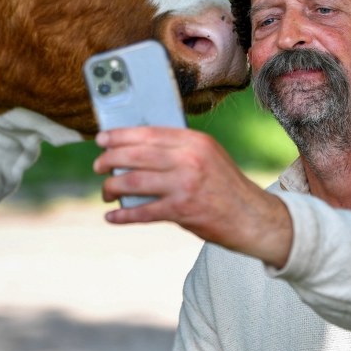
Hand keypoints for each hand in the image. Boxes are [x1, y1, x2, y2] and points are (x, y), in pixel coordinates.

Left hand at [93, 126, 292, 267]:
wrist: (252, 217)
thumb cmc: (224, 186)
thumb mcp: (208, 156)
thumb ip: (178, 150)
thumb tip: (136, 150)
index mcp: (195, 141)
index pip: (149, 133)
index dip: (120, 135)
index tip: (102, 139)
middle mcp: (190, 159)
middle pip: (137, 155)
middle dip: (110, 160)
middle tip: (99, 166)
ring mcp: (186, 185)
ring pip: (135, 182)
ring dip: (113, 186)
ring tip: (106, 190)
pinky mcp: (183, 211)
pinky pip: (143, 212)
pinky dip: (124, 215)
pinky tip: (112, 216)